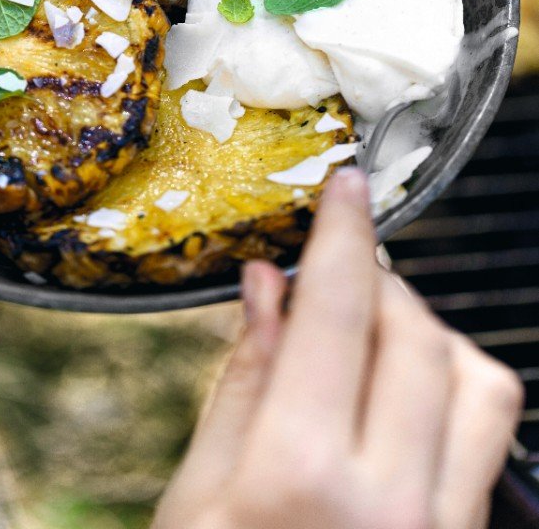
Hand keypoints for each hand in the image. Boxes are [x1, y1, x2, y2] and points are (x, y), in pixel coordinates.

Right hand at [154, 169, 522, 528]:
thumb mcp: (192, 503)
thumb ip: (242, 383)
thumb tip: (268, 283)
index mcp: (298, 478)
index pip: (338, 310)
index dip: (344, 231)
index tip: (346, 184)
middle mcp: (389, 503)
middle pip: (415, 334)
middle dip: (379, 278)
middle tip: (337, 266)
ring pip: (480, 383)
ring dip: (432, 332)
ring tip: (373, 332)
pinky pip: (489, 446)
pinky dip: (454, 393)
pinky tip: (399, 401)